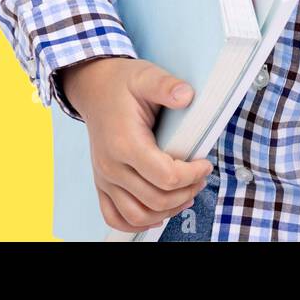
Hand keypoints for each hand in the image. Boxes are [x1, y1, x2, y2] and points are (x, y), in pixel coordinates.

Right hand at [60, 56, 214, 233]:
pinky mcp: (101, 183)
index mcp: (125, 143)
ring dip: (166, 211)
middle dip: (185, 192)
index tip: (206, 163)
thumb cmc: (122, 83)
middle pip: (154, 199)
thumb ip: (166, 85)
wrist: (94, 88)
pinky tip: (158, 215)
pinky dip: (137, 223)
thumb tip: (187, 95)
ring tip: (187, 195)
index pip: (165, 176)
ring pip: (136, 215)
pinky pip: (114, 217)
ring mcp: (104, 178)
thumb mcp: (146, 76)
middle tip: (202, 177)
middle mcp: (111, 166)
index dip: (192, 175)